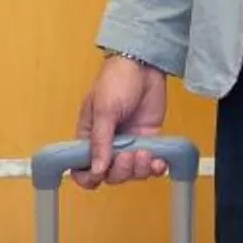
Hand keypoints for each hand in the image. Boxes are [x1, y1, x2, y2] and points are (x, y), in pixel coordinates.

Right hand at [73, 54, 170, 188]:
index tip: (100, 175)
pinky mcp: (149, 141)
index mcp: (90, 137)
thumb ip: (100, 142)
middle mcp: (109, 145)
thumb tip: (97, 170)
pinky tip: (159, 161)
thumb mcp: (104, 109)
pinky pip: (152, 164)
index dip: (90, 178)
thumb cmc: (117, 80)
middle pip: (111, 175)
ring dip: (139, 169)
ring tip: (145, 152)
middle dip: (121, 171)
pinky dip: (156, 167)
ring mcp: (130, 144)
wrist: (144, 65)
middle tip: (128, 155)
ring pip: (132, 173)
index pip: (83, 168)